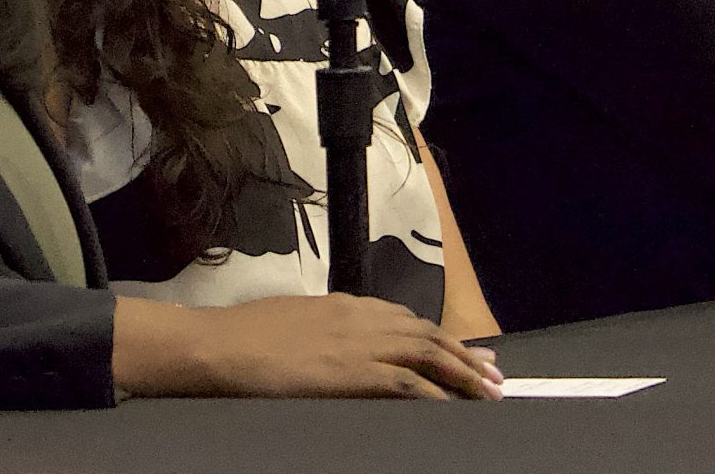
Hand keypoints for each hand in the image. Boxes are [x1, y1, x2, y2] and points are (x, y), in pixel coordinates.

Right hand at [112, 293, 502, 399]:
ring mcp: (360, 345)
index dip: (438, 336)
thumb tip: (332, 342)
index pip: (405, 319)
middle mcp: (362, 319)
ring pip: (428, 354)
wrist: (221, 346)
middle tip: (493, 373)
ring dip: (463, 373)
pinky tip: (453, 409)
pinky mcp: (354, 373)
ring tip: (489, 392)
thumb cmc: (243, 337)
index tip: (462, 350)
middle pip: (427, 334)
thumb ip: (322, 327)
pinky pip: (408, 383)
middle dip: (464, 354)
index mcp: (346, 306)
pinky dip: (436, 395)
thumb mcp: (292, 320)